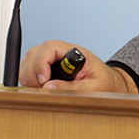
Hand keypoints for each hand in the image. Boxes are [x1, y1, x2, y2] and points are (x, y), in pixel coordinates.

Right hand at [19, 40, 136, 93]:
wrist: (109, 85)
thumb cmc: (105, 83)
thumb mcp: (94, 87)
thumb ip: (73, 87)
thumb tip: (48, 87)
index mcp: (75, 53)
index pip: (50, 48)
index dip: (42, 63)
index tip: (44, 80)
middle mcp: (62, 53)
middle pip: (34, 53)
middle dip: (32, 72)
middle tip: (40, 88)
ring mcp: (53, 60)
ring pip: (29, 61)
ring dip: (29, 76)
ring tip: (40, 90)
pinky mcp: (48, 69)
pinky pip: (29, 70)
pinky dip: (28, 80)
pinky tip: (38, 89)